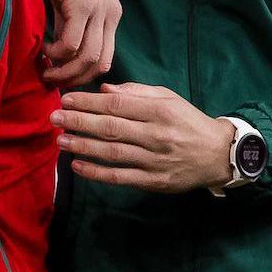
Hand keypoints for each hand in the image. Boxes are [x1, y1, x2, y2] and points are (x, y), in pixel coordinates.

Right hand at [37, 0, 120, 86]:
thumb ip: (72, 22)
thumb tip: (61, 49)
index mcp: (111, 14)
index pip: (106, 58)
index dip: (83, 74)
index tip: (62, 77)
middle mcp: (110, 15)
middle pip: (100, 64)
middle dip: (74, 79)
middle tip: (52, 81)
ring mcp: (98, 10)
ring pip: (86, 58)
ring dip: (64, 71)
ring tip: (45, 70)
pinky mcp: (81, 5)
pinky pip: (70, 44)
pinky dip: (56, 54)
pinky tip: (44, 50)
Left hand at [52, 83, 234, 192]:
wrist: (218, 154)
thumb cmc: (187, 121)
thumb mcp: (168, 98)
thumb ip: (137, 92)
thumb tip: (104, 90)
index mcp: (159, 110)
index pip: (116, 105)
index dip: (88, 102)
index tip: (66, 99)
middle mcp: (156, 135)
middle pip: (110, 128)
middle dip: (78, 122)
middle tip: (54, 118)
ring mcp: (154, 160)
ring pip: (112, 153)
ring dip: (82, 146)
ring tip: (60, 140)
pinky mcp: (154, 181)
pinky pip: (120, 177)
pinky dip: (97, 173)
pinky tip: (77, 166)